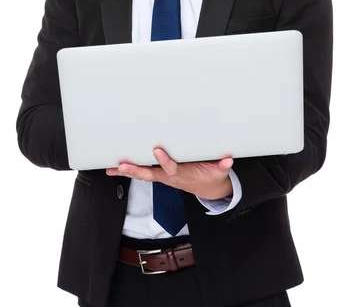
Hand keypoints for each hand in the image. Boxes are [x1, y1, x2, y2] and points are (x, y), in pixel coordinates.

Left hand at [106, 147, 233, 199]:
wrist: (207, 189)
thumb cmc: (210, 176)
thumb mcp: (218, 173)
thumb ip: (222, 167)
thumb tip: (228, 160)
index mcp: (183, 174)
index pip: (172, 168)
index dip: (164, 161)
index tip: (157, 150)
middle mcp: (169, 177)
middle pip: (150, 174)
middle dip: (135, 170)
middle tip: (121, 166)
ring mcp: (163, 177)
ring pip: (142, 174)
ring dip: (127, 171)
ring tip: (111, 168)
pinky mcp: (159, 175)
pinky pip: (142, 173)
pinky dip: (128, 171)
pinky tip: (114, 168)